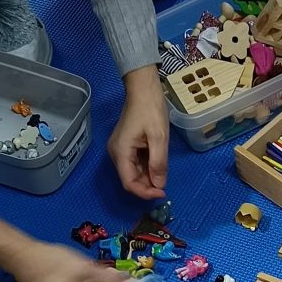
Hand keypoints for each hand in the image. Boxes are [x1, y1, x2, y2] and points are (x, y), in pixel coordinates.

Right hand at [109, 66, 169, 198]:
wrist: (143, 88)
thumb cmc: (150, 109)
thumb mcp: (158, 138)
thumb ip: (158, 163)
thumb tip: (159, 185)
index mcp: (121, 151)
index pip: (129, 183)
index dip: (145, 192)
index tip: (162, 193)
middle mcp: (116, 153)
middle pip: (130, 180)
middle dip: (147, 186)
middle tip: (164, 186)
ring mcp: (121, 149)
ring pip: (133, 173)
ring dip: (148, 178)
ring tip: (162, 174)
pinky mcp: (126, 146)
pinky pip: (136, 164)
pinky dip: (147, 169)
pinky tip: (157, 166)